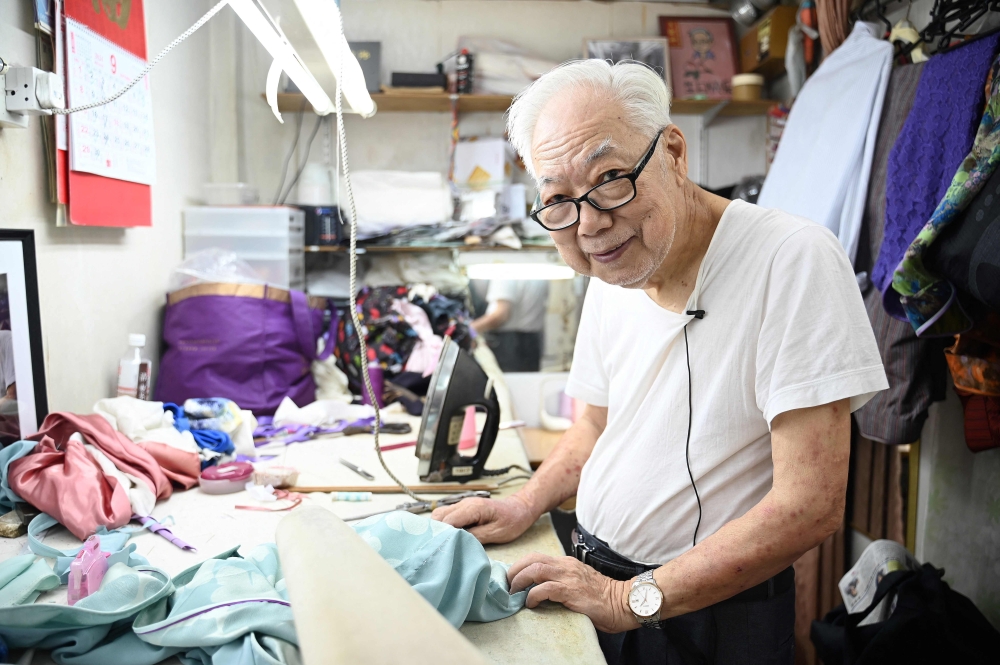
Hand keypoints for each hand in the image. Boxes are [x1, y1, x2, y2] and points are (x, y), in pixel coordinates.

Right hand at [430, 494, 535, 543]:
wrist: (520, 509)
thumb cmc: (512, 521)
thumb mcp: (496, 533)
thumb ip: (475, 537)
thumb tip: (456, 543)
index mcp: (473, 508)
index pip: (447, 521)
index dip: (442, 535)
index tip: (440, 550)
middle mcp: (464, 503)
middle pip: (439, 516)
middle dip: (437, 532)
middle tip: (440, 549)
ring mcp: (462, 505)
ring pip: (440, 515)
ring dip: (439, 529)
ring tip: (443, 545)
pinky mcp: (463, 509)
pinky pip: (447, 516)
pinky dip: (444, 526)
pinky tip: (449, 539)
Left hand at [507, 552, 636, 633]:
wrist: (624, 602)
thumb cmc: (602, 597)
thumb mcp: (579, 583)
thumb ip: (562, 581)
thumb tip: (540, 590)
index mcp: (567, 563)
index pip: (537, 557)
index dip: (520, 565)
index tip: (510, 577)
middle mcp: (566, 566)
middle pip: (532, 560)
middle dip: (514, 571)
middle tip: (506, 585)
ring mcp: (569, 577)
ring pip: (535, 570)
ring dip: (519, 580)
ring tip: (513, 593)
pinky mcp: (571, 591)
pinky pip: (545, 588)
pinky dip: (533, 594)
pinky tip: (530, 603)